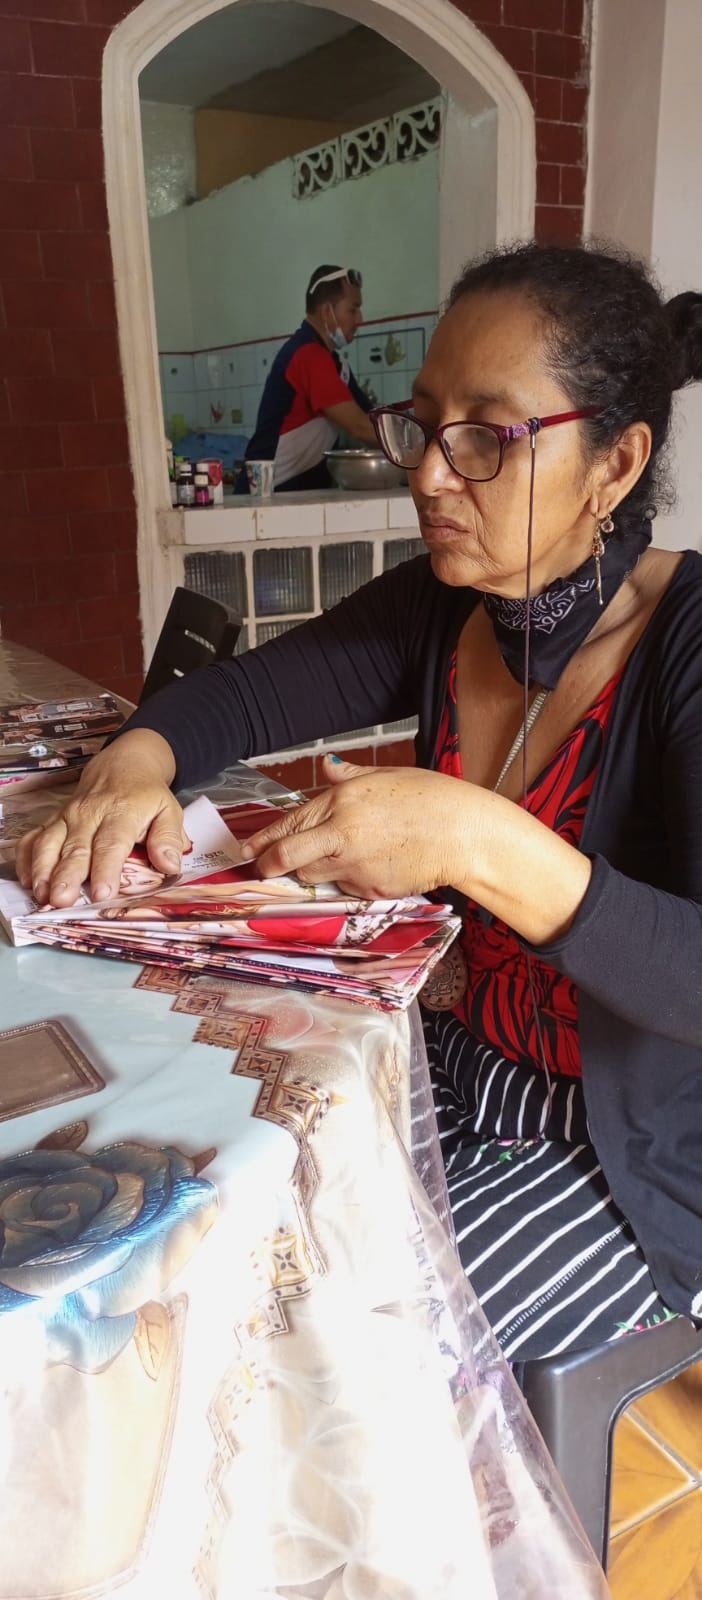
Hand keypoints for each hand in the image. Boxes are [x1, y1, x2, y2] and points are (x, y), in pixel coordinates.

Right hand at [15, 729, 184, 907]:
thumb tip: (170, 866)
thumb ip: (169, 839)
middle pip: (76, 848)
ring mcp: (67, 816)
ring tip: (42, 895)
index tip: (103, 892)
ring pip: (50, 843)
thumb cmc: (146, 795)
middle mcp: (89, 814)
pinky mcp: (53, 819)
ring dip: (43, 869)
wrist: (123, 764)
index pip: (111, 843)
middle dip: (67, 875)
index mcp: (121, 813)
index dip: (106, 869)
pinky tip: (27, 879)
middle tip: (62, 900)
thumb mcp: (168, 810)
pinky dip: (26, 857)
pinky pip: (34, 837)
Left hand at [242, 755, 477, 899]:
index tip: (247, 848)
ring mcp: (354, 865)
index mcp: (341, 801)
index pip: (289, 823)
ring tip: (331, 859)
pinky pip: (346, 887)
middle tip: (260, 867)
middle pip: (287, 857)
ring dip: (310, 871)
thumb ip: (348, 776)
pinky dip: (348, 879)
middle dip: (268, 864)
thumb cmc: (430, 798)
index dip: (263, 839)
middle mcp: (341, 834)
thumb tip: (325, 766)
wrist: (463, 832)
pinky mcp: (370, 888)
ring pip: (313, 876)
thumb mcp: (385, 776)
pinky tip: (368, 865)